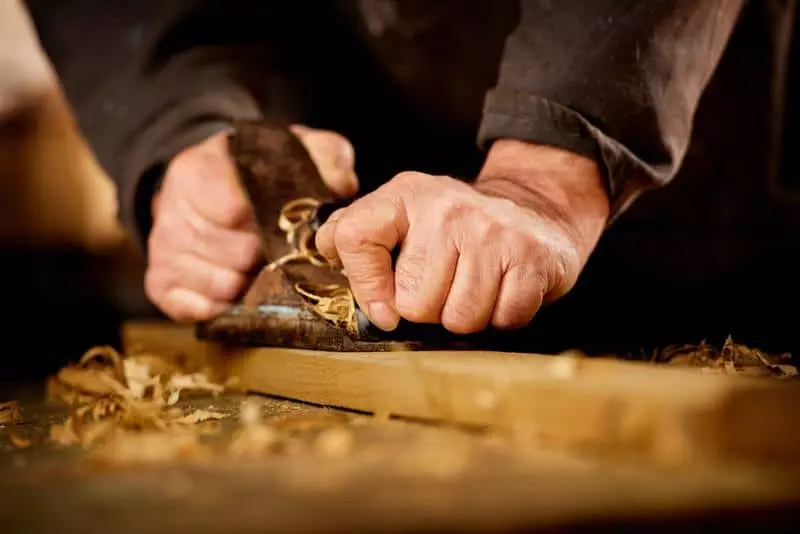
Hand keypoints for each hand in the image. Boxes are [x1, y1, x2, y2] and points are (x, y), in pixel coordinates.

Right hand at [145, 124, 357, 320]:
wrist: (205, 185)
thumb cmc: (256, 172)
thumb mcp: (292, 147)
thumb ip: (323, 156)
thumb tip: (341, 186)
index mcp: (198, 171)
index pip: (232, 209)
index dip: (269, 223)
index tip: (289, 226)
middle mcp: (172, 211)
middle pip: (234, 253)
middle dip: (269, 256)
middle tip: (285, 250)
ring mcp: (164, 250)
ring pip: (221, 284)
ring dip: (252, 282)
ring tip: (263, 266)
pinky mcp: (161, 284)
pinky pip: (197, 309)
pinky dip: (225, 306)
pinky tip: (242, 288)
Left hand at [315, 139, 608, 332]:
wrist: (536, 209)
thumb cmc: (457, 227)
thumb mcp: (404, 213)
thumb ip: (357, 231)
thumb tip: (323, 249)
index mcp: (406, 194)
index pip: (354, 238)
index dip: (364, 286)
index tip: (383, 310)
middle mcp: (447, 207)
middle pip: (414, 303)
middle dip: (429, 310)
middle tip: (446, 289)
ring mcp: (492, 231)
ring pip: (460, 318)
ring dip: (467, 317)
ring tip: (474, 290)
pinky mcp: (531, 256)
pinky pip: (503, 319)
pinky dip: (503, 317)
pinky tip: (502, 291)